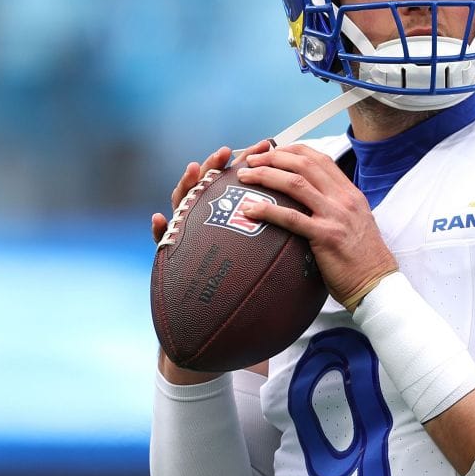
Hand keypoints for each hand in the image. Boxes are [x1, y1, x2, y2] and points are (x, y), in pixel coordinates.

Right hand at [152, 140, 270, 383]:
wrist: (216, 330)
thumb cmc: (243, 295)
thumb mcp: (267, 266)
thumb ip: (279, 242)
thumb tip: (315, 227)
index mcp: (233, 221)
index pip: (243, 186)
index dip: (254, 165)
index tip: (268, 146)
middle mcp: (208, 224)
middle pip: (211, 188)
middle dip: (219, 166)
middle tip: (229, 152)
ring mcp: (188, 238)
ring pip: (183, 206)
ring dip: (187, 186)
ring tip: (195, 171)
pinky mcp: (170, 258)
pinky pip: (162, 242)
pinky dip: (159, 230)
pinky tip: (159, 220)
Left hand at [236, 144, 398, 308]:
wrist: (377, 283)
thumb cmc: (363, 259)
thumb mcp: (355, 223)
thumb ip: (336, 208)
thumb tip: (310, 203)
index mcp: (350, 193)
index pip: (319, 159)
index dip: (292, 151)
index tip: (271, 152)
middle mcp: (344, 199)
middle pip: (304, 164)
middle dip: (272, 158)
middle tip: (251, 161)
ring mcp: (335, 216)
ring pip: (295, 184)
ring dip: (265, 176)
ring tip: (244, 178)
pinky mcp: (326, 236)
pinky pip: (291, 218)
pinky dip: (267, 210)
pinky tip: (250, 210)